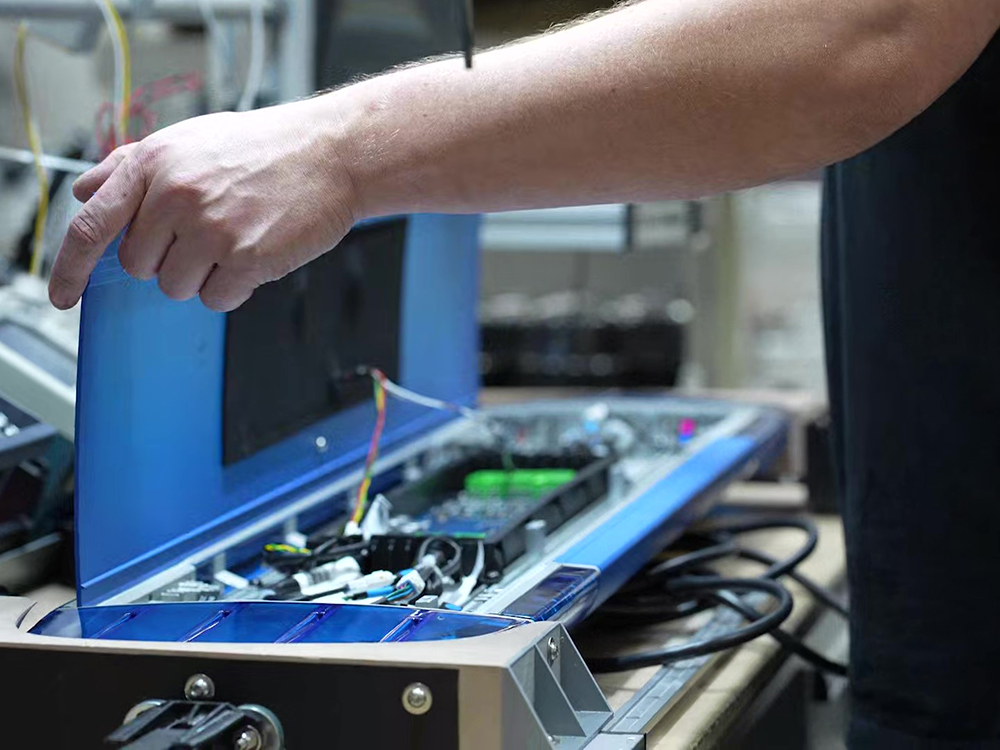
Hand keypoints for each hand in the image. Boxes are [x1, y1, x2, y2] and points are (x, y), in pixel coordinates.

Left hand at [49, 100, 357, 310]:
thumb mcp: (190, 139)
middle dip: (167, 260)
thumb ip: (131, 165)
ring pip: (176, 287)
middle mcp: (177, 195)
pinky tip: (255, 254)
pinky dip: (234, 288)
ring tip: (234, 240)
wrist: (332, 154)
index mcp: (155, 164)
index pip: (93, 225)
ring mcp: (212, 229)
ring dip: (202, 276)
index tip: (64, 295)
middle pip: (139, 266)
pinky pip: (217, 299)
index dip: (70, 267)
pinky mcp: (247, 259)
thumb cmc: (266, 147)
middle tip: (204, 235)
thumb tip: (87, 191)